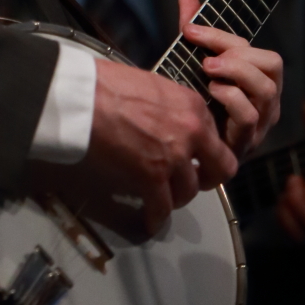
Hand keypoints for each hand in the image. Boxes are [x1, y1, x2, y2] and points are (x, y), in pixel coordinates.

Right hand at [30, 56, 236, 239]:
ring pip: (189, 191)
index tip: (192, 157)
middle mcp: (193, 131)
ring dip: (176, 197)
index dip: (203, 150)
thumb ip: (171, 107)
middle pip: (220, 169)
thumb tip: (166, 123)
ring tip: (161, 198)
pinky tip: (149, 221)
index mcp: (193, 105)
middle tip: (189, 180)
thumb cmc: (108, 83)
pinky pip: (162, 207)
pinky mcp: (152, 176)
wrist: (84, 95)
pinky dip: (156, 217)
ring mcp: (174, 155)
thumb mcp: (153, 86)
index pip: (215, 137)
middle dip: (206, 178)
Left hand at [181, 0, 282, 157]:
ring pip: (266, 90)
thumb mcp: (191, 64)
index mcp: (257, 78)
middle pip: (272, 65)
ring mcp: (259, 123)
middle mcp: (265, 100)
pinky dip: (230, 99)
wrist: (180, 148)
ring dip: (236, 73)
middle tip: (206, 56)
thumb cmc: (193, 104)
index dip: (222, 36)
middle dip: (237, 54)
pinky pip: (249, 117)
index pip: (256, 50)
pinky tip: (209, 93)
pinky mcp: (245, 142)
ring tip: (207, 70)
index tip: (189, 30)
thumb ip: (195, 33)